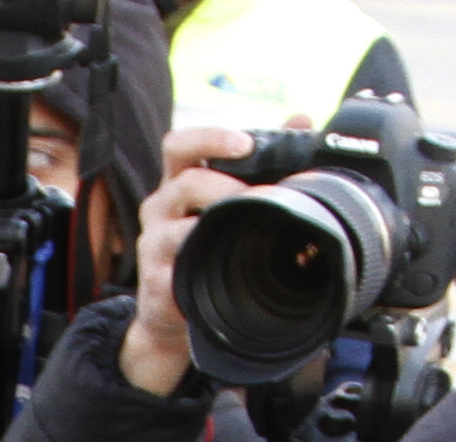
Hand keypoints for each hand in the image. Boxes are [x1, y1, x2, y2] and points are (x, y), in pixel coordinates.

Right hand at [123, 129, 257, 393]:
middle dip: (226, 186)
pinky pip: (179, 269)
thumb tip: (301, 119)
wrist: (173, 309)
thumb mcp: (226, 199)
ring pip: (179, 227)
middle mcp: (160, 208)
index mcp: (178, 181)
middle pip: (185, 182)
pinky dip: (205, 265)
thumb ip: (261, 160)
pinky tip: (227, 265)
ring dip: (216, 226)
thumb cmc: (207, 246)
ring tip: (246, 230)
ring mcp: (154, 245)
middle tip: (258, 196)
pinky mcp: (156, 281)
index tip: (245, 144)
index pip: (180, 145)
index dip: (210, 138)